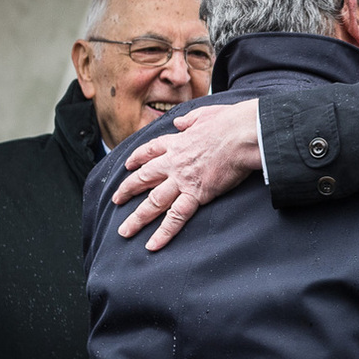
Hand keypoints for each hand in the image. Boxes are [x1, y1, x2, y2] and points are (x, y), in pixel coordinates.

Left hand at [113, 100, 261, 249]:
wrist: (242, 135)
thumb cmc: (229, 122)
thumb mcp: (204, 114)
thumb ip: (189, 120)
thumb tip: (180, 123)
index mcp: (177, 142)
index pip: (150, 151)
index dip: (137, 158)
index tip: (128, 165)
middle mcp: (173, 162)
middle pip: (144, 178)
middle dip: (127, 190)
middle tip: (116, 200)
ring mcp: (182, 180)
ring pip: (153, 202)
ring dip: (137, 218)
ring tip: (124, 231)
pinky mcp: (196, 194)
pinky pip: (175, 217)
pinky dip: (163, 233)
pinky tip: (152, 245)